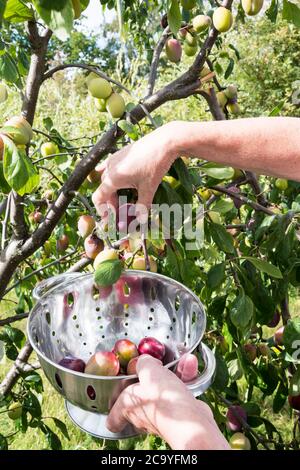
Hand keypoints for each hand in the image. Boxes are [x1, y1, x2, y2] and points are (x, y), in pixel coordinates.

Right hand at [92, 123, 176, 218]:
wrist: (164, 142)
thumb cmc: (154, 165)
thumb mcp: (148, 188)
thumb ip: (142, 206)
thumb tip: (140, 220)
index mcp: (112, 179)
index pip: (98, 198)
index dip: (103, 210)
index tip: (111, 219)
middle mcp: (109, 169)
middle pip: (104, 190)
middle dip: (111, 204)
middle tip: (120, 213)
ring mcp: (113, 160)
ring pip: (107, 179)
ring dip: (112, 192)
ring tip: (122, 200)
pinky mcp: (120, 154)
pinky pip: (108, 167)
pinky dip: (109, 175)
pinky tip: (107, 175)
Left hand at [106, 354, 229, 449]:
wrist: (189, 421)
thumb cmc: (162, 399)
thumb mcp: (148, 370)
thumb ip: (143, 362)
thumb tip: (144, 360)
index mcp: (128, 408)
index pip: (113, 418)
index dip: (114, 408)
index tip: (117, 396)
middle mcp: (143, 416)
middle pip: (141, 397)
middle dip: (151, 378)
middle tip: (155, 367)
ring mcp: (161, 416)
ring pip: (164, 391)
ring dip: (174, 373)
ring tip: (183, 360)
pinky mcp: (179, 414)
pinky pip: (180, 393)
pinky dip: (185, 378)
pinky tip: (190, 363)